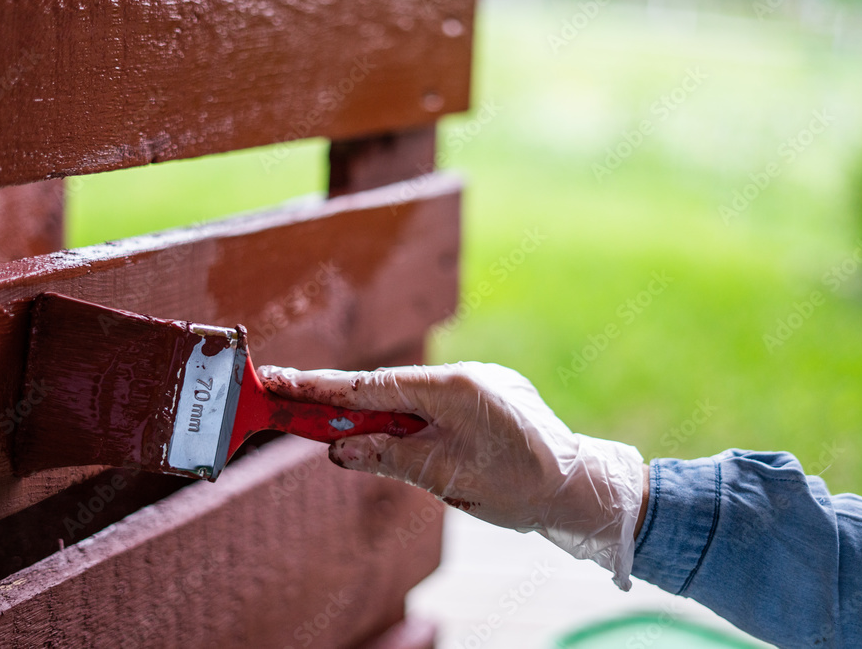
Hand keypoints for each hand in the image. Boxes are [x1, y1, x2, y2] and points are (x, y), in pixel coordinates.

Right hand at [257, 362, 645, 589]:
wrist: (580, 486)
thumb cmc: (520, 485)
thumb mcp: (449, 478)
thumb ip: (391, 457)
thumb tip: (338, 448)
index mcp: (455, 388)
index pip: (374, 387)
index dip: (324, 387)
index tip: (281, 381)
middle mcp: (464, 375)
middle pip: (386, 386)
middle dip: (337, 396)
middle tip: (286, 395)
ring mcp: (476, 383)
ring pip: (407, 395)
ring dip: (369, 408)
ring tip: (326, 417)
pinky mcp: (483, 396)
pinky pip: (430, 402)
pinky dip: (401, 415)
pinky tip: (382, 428)